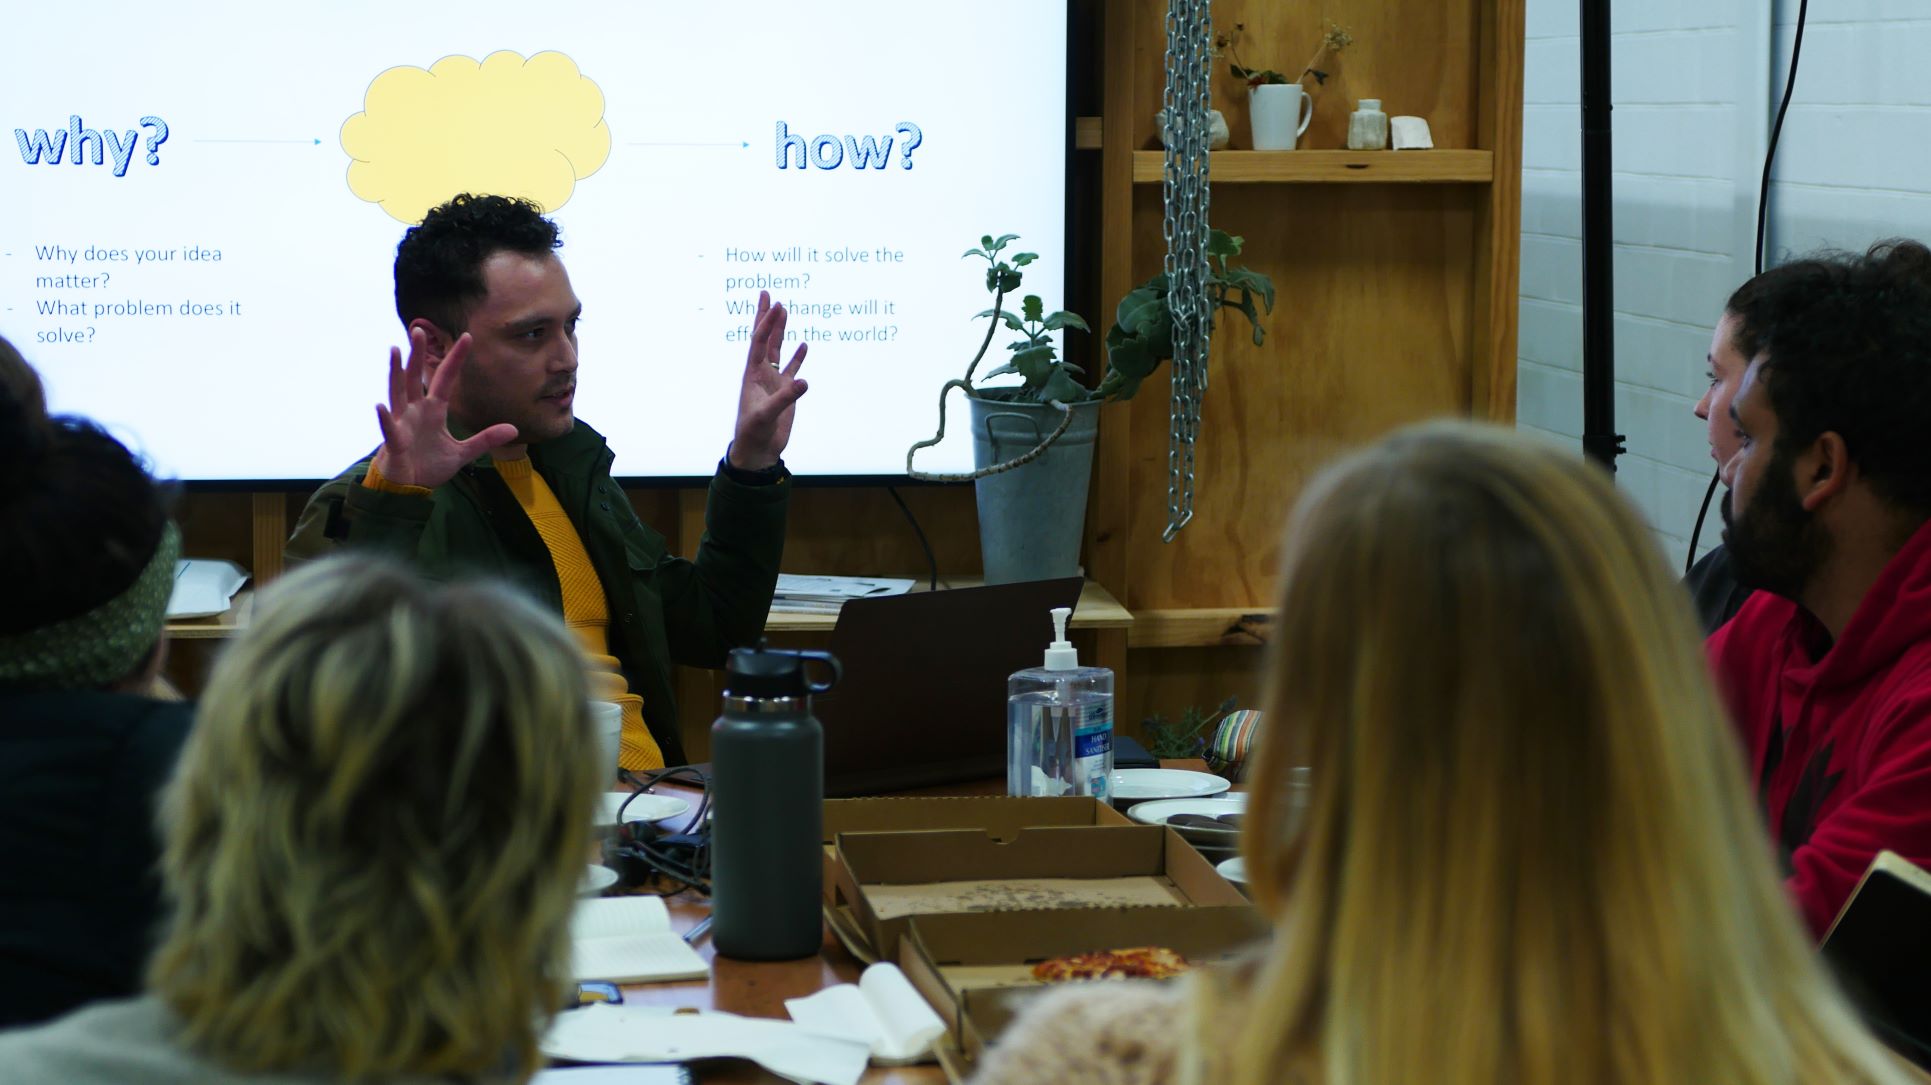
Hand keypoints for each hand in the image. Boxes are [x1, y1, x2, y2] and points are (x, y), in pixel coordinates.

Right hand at [371, 328, 518, 488]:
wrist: (409, 487)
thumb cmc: (428, 466)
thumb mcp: (462, 452)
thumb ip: (485, 439)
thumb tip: (514, 429)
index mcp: (433, 410)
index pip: (445, 379)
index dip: (455, 359)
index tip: (467, 337)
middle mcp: (416, 411)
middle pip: (415, 377)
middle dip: (417, 354)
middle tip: (418, 329)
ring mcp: (402, 423)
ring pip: (398, 393)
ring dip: (396, 372)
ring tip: (395, 350)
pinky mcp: (394, 442)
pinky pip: (389, 428)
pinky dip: (385, 418)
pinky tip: (381, 406)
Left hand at [728, 290, 808, 469]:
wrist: (758, 449)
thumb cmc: (754, 432)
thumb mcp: (766, 415)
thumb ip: (785, 398)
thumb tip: (804, 382)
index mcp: (752, 374)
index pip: (759, 342)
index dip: (766, 323)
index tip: (775, 305)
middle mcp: (761, 373)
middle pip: (764, 338)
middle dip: (766, 317)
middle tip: (767, 294)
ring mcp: (773, 381)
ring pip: (777, 349)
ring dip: (780, 330)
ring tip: (784, 310)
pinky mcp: (785, 392)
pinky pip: (792, 369)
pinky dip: (798, 357)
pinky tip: (803, 345)